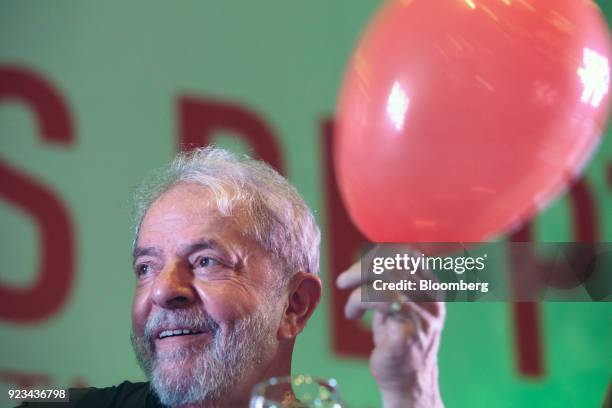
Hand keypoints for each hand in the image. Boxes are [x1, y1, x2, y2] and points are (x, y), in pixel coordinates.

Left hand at [336, 248, 444, 407]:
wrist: (406, 380)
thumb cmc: (397, 338)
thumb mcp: (396, 302)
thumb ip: (390, 280)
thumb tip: (371, 256)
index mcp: (432, 288)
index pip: (409, 254)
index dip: (381, 253)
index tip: (361, 265)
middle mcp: (431, 300)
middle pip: (396, 264)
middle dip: (363, 267)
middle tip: (344, 280)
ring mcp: (422, 317)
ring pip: (386, 280)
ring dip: (358, 286)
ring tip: (349, 304)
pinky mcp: (407, 333)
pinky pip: (379, 300)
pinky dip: (358, 301)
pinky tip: (352, 314)